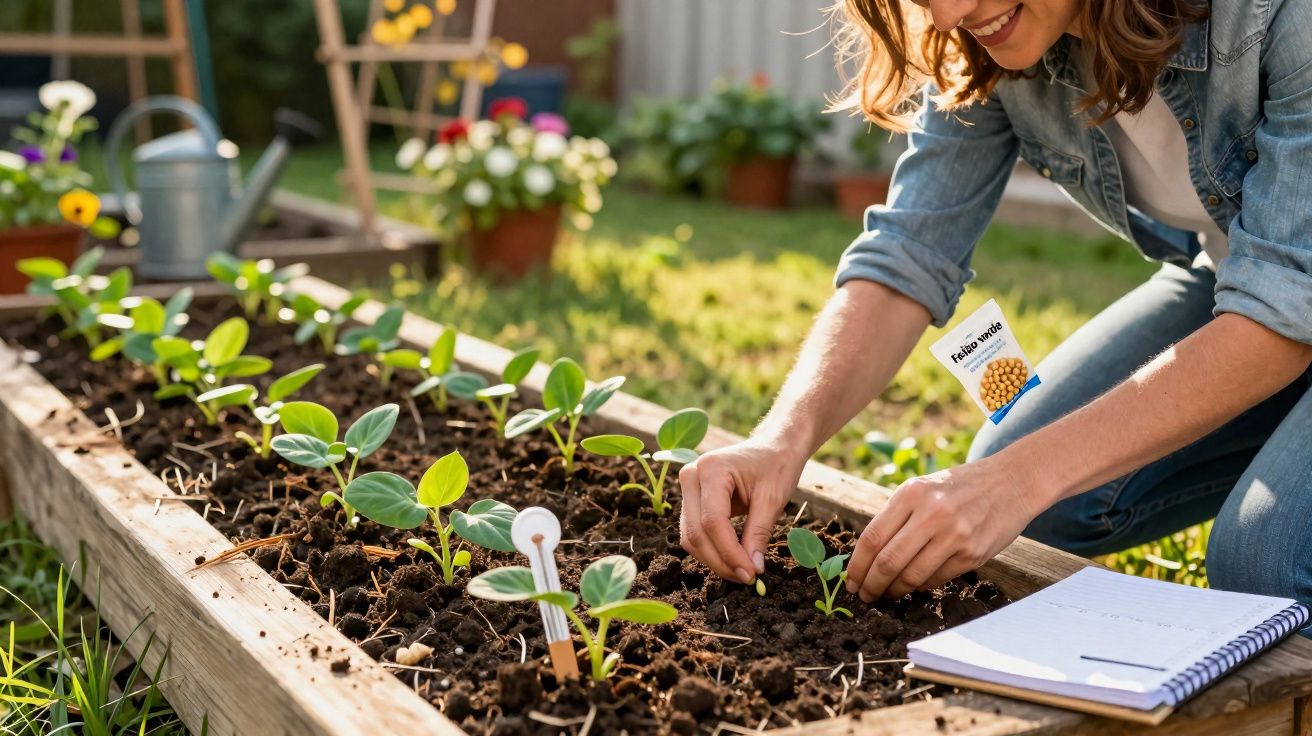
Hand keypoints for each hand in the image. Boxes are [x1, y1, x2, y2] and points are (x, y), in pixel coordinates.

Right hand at [679, 436, 807, 583]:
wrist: (773, 447)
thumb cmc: (776, 466)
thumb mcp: (773, 500)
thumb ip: (758, 535)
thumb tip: (752, 570)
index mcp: (712, 469)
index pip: (712, 521)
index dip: (730, 553)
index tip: (751, 574)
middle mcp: (692, 476)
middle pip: (696, 532)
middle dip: (721, 561)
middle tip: (748, 579)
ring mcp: (688, 487)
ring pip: (690, 536)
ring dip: (714, 560)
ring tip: (742, 572)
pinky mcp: (691, 499)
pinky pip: (694, 531)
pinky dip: (712, 550)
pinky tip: (733, 560)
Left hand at [846, 456, 1045, 600]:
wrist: (1011, 482)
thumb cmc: (959, 487)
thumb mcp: (923, 488)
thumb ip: (896, 516)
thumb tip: (867, 557)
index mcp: (912, 493)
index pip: (873, 538)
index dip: (856, 566)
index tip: (850, 581)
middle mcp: (932, 514)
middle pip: (888, 562)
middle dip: (871, 585)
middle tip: (865, 595)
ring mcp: (955, 535)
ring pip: (912, 576)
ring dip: (895, 590)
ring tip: (888, 593)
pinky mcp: (973, 554)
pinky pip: (937, 579)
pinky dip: (921, 586)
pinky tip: (915, 584)